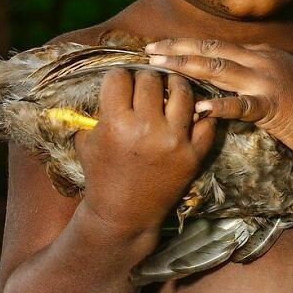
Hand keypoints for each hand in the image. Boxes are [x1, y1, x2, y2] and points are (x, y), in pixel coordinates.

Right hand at [73, 68, 216, 234]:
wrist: (124, 215)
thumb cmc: (102, 176)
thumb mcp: (87, 141)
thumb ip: (96, 110)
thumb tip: (112, 81)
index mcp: (116, 124)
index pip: (120, 77)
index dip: (118, 77)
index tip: (120, 84)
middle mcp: (147, 129)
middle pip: (151, 79)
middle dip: (144, 78)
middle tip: (144, 87)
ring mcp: (174, 141)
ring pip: (183, 90)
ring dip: (174, 85)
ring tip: (169, 89)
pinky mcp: (194, 154)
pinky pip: (206, 120)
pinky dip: (199, 112)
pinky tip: (188, 112)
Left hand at [145, 38, 292, 159]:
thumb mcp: (276, 78)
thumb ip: (250, 73)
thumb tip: (221, 73)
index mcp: (259, 53)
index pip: (215, 44)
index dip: (185, 44)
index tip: (158, 46)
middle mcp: (260, 61)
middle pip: (211, 49)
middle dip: (178, 49)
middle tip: (149, 50)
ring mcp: (266, 82)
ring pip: (220, 69)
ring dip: (188, 66)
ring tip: (163, 67)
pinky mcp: (273, 106)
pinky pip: (242, 105)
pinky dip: (220, 106)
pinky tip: (200, 109)